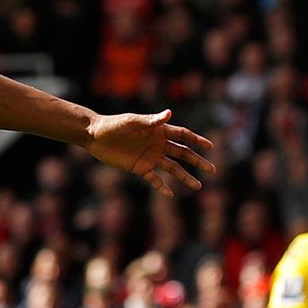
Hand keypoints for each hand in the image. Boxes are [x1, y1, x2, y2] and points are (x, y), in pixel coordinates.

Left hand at [86, 110, 215, 197]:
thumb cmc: (114, 125)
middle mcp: (158, 144)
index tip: (210, 147)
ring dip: (185, 177)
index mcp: (159, 131)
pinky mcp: (139, 168)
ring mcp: (150, 157)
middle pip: (182, 154)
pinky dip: (162, 186)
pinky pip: (154, 179)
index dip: (196, 140)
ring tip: (198, 187)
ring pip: (172, 168)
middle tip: (212, 170)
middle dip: (197, 161)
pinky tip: (171, 194)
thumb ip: (150, 121)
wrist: (95, 136)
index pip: (183, 136)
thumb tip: (169, 113)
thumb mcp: (132, 122)